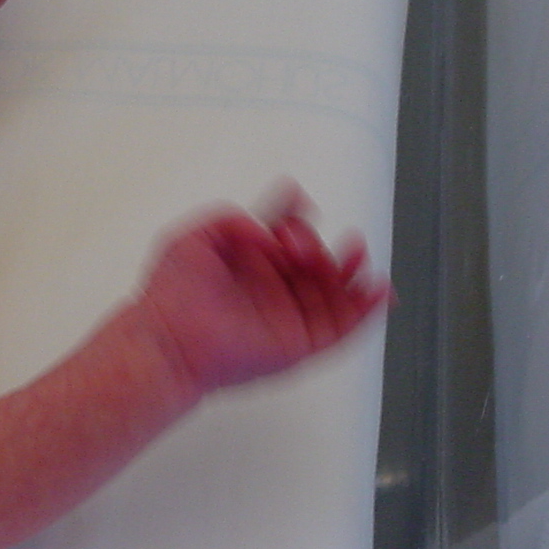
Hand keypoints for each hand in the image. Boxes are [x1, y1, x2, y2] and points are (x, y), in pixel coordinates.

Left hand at [138, 185, 387, 396]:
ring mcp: (288, 316)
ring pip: (334, 292)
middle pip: (313, 260)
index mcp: (248, 263)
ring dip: (350, 270)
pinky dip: (366, 310)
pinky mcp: (299, 344)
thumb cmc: (171, 295)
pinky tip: (379, 289)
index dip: (294, 218)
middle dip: (316, 244)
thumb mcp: (194, 238)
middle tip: (298, 243)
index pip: (284, 234)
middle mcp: (271, 288)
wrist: (169, 340)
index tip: (296, 204)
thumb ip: (232, 219)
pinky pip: (342, 328)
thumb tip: (267, 226)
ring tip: (356, 249)